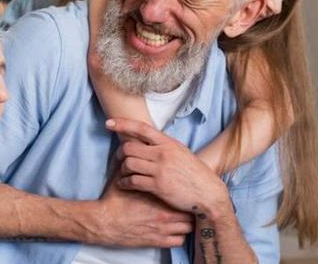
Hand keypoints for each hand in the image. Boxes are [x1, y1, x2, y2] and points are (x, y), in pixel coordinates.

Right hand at [89, 173, 192, 247]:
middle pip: (190, 211)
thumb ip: (133, 166)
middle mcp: (164, 213)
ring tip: (181, 218)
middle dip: (188, 208)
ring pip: (188, 227)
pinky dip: (179, 236)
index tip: (183, 190)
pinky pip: (179, 241)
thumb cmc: (114, 201)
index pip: (183, 194)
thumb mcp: (123, 179)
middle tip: (184, 205)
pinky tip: (173, 231)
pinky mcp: (157, 241)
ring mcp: (162, 229)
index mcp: (159, 196)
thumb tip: (134, 150)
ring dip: (186, 223)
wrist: (104, 222)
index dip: (184, 193)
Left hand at [107, 118, 230, 215]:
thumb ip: (164, 146)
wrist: (209, 194)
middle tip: (118, 159)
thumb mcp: (181, 152)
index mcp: (168, 143)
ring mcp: (160, 170)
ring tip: (122, 173)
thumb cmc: (194, 173)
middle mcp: (163, 154)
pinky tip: (123, 184)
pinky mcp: (158, 186)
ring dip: (121, 169)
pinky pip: (132, 181)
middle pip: (129, 147)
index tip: (109, 123)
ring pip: (128, 164)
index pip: (141, 128)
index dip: (123, 124)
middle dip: (119, 153)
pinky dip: (124, 183)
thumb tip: (146, 140)